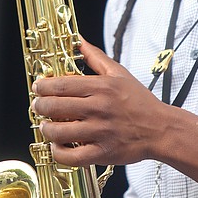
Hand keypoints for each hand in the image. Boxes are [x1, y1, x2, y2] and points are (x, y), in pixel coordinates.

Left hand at [31, 37, 167, 165]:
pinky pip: (71, 157)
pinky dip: (59, 152)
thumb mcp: (119, 73)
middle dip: (40, 106)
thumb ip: (96, 56)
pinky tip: (58, 145)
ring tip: (46, 125)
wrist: (160, 128)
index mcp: (102, 87)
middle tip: (37, 105)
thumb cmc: (139, 100)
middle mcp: (99, 108)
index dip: (43, 86)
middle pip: (56, 107)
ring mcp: (100, 131)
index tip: (37, 87)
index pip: (62, 85)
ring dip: (46, 129)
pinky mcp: (102, 152)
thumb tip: (79, 40)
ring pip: (59, 132)